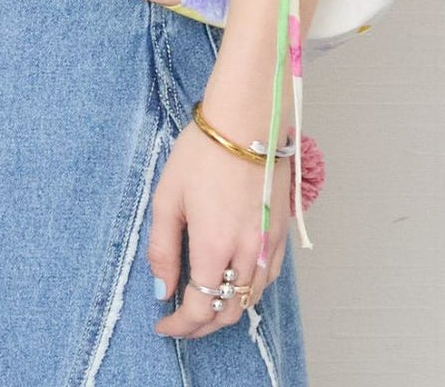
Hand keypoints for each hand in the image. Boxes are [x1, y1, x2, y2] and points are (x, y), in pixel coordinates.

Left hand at [148, 118, 291, 340]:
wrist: (246, 118)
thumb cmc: (203, 152)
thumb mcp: (168, 198)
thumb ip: (163, 249)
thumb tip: (162, 290)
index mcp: (215, 246)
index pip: (200, 308)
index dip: (180, 326)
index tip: (163, 325)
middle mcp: (247, 252)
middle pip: (229, 311)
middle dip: (202, 325)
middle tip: (181, 320)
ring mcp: (269, 242)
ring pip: (252, 298)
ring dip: (228, 309)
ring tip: (206, 303)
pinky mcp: (282, 229)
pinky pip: (270, 276)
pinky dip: (251, 289)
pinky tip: (237, 280)